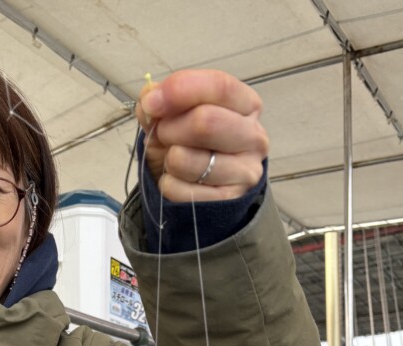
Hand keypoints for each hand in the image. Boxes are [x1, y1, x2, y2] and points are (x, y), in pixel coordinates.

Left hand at [136, 69, 268, 201]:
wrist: (199, 191)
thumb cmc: (191, 146)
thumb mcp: (175, 116)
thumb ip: (162, 101)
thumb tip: (149, 96)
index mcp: (246, 105)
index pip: (220, 87)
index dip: (181, 90)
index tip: (151, 102)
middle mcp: (254, 137)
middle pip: (205, 122)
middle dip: (169, 128)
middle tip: (161, 135)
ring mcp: (245, 172)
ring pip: (186, 160)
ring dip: (168, 159)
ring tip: (174, 160)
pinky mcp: (228, 201)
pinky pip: (181, 190)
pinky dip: (169, 185)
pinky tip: (179, 182)